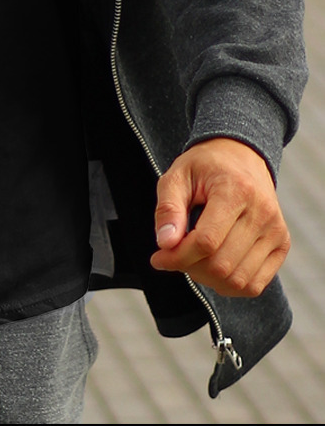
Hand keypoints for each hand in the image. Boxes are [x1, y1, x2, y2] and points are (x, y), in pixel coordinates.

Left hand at [150, 137, 289, 297]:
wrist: (240, 155)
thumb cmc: (204, 166)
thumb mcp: (176, 176)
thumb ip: (168, 208)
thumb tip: (165, 243)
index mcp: (236, 190)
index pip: (206, 241)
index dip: (178, 256)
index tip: (158, 257)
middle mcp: (262, 213)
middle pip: (221, 264)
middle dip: (189, 267)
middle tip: (173, 255)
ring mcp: (276, 231)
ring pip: (238, 280)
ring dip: (207, 278)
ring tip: (192, 258)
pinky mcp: (282, 244)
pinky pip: (255, 284)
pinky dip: (229, 285)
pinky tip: (211, 266)